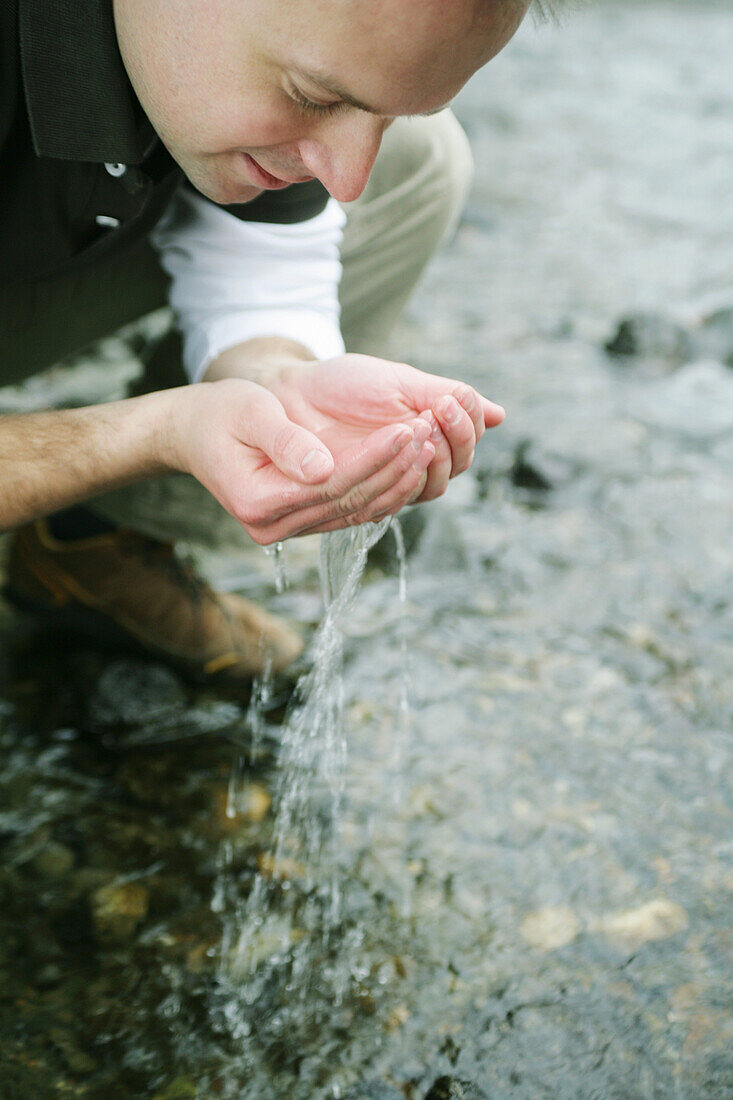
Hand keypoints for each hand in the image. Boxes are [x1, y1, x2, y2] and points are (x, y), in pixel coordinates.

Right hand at [170, 379, 434, 543]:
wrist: (195, 433)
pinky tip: (410, 465)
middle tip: (430, 435)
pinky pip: (350, 512)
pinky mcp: (302, 522)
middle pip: (349, 501)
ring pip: (356, 512)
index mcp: (259, 503)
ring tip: (429, 447)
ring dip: (397, 481)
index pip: (332, 484)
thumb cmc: (220, 414)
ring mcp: (289, 529)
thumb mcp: (247, 412)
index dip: (373, 457)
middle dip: (394, 468)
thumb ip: (284, 441)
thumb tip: (321, 468)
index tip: (407, 428)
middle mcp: (274, 526)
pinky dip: (383, 490)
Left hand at [264, 353, 505, 502]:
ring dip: (427, 458)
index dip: (467, 425)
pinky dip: (398, 477)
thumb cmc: (344, 384)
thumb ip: (447, 396)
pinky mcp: (360, 498)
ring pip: (428, 487)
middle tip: (431, 411)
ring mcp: (388, 483)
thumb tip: (501, 414)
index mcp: (430, 437)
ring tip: (413, 428)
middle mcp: (414, 465)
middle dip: (451, 439)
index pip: (468, 443)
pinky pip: (390, 500)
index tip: (448, 400)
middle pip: (454, 468)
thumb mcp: (399, 382)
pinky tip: (393, 452)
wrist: (291, 392)